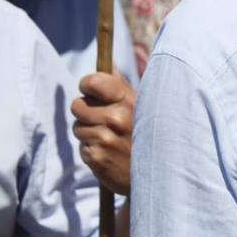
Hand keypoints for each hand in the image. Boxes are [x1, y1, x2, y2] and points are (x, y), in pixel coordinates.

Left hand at [71, 72, 135, 196]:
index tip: (90, 90)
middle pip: (77, 105)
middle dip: (85, 112)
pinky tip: (108, 153)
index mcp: (126, 100)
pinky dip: (91, 150)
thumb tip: (109, 63)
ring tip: (109, 138)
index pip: (92, 81)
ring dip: (88, 133)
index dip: (87, 85)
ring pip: (77, 128)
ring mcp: (105, 139)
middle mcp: (115, 118)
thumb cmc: (146, 133)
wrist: (158, 172)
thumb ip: (120, 85)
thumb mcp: (139, 105)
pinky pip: (82, 148)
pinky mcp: (97, 158)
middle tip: (102, 120)